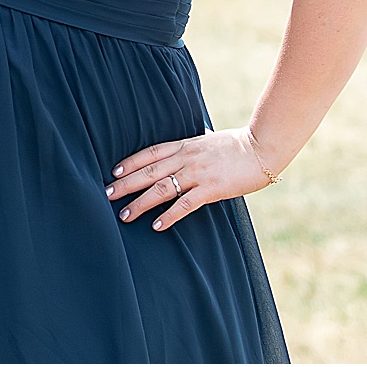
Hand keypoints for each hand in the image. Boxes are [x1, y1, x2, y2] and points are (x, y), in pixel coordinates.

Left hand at [105, 126, 277, 229]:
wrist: (260, 148)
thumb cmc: (235, 145)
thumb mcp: (207, 140)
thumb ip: (192, 145)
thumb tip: (185, 144)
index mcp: (183, 145)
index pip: (149, 153)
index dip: (130, 162)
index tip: (113, 172)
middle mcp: (185, 158)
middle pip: (148, 171)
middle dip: (126, 184)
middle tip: (107, 194)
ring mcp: (197, 173)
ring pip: (161, 188)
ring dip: (141, 203)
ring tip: (125, 215)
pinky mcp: (211, 189)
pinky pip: (185, 204)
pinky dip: (170, 215)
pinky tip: (157, 225)